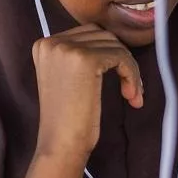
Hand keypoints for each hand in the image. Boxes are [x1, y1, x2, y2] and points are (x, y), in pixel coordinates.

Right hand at [33, 24, 143, 159]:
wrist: (61, 144)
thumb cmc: (68, 118)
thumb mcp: (66, 76)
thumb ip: (78, 55)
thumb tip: (114, 41)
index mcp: (44, 44)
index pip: (90, 33)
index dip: (110, 54)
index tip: (120, 79)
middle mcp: (52, 42)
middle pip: (104, 36)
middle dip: (122, 60)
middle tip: (130, 89)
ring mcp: (67, 49)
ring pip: (116, 46)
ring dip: (130, 70)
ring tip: (131, 95)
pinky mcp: (85, 59)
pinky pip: (122, 57)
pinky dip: (132, 75)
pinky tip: (131, 96)